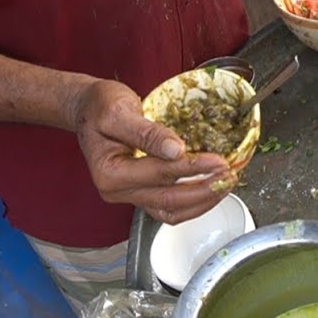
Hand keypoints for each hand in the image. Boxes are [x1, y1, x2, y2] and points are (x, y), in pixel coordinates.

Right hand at [69, 78, 236, 225]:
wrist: (87, 108)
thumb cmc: (100, 105)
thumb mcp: (119, 111)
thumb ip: (147, 132)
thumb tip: (176, 149)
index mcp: (108, 172)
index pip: (159, 174)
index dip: (192, 168)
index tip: (218, 161)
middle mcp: (116, 191)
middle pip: (168, 200)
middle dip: (204, 190)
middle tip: (229, 176)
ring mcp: (128, 195)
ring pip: (170, 211)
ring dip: (202, 201)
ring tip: (225, 185)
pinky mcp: (139, 194)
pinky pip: (168, 208)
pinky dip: (192, 203)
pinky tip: (210, 190)